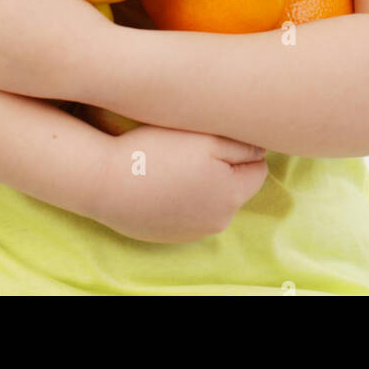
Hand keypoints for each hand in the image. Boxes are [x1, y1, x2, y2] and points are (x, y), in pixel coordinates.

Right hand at [90, 124, 268, 243]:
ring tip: (175, 161)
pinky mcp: (169, 234)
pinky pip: (188, 212)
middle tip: (194, 145)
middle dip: (224, 167)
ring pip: (212, 200)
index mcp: (232, 195)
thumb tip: (261, 150)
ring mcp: (192, 232)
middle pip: (236, 186)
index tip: (217, 134)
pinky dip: (182, 197)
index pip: (258, 168)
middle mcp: (218, 221)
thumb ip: (242, 145)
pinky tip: (162, 180)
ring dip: (203, 183)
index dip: (241, 147)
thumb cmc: (156, 152)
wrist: (106, 182)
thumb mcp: (207, 137)